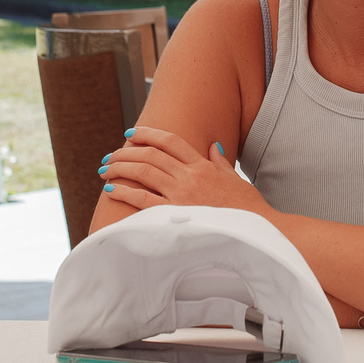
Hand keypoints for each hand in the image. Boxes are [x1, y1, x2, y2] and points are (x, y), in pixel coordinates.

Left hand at [98, 126, 271, 216]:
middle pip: (151, 154)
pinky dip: (126, 192)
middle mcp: (190, 175)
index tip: (132, 133)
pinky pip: (145, 199)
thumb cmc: (248, 207)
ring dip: (121, 168)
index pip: (171, 141)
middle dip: (126, 152)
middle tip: (110, 155)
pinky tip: (113, 189)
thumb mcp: (234, 178)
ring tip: (105, 169)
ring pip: (144, 172)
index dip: (149, 133)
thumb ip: (219, 162)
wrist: (257, 229)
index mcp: (203, 165)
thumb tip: (212, 146)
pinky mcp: (177, 213)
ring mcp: (183, 194)